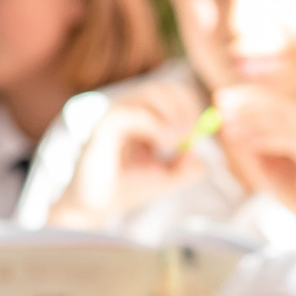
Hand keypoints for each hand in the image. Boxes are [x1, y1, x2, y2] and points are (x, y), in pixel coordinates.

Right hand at [48, 80, 213, 228]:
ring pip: (150, 93)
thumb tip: (201, 159)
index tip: (199, 130)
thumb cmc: (126, 188)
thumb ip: (186, 169)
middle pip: (163, 87)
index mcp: (142, 115)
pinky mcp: (102, 128)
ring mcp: (114, 115)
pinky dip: (154, 124)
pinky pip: (131, 113)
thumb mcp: (165, 179)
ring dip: (173, 114)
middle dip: (185, 108)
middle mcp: (127, 109)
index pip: (172, 92)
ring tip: (177, 141)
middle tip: (191, 133)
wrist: (94, 207)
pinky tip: (165, 143)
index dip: (190, 105)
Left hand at [212, 85, 295, 226]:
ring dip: (253, 120)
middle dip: (246, 104)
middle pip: (277, 105)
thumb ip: (248, 149)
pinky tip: (248, 142)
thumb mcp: (265, 167)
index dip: (246, 97)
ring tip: (228, 124)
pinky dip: (268, 139)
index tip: (220, 97)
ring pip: (284, 120)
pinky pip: (292, 141)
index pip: (272, 102)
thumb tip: (225, 128)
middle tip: (221, 104)